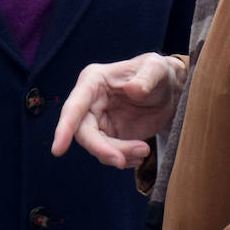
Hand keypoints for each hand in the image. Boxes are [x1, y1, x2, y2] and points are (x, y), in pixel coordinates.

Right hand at [50, 53, 187, 168]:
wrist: (170, 90)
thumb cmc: (159, 72)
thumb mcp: (157, 68)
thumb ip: (147, 77)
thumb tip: (134, 90)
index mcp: (93, 82)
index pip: (74, 107)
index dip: (64, 128)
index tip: (58, 150)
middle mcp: (90, 102)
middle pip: (83, 133)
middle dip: (102, 149)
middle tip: (122, 161)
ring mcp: (99, 121)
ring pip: (97, 146)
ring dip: (119, 155)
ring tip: (144, 150)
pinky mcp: (110, 135)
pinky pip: (109, 153)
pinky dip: (124, 159)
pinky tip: (140, 154)